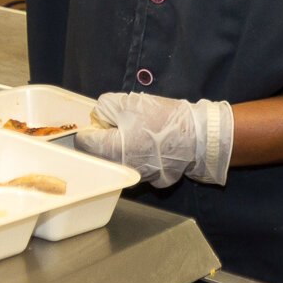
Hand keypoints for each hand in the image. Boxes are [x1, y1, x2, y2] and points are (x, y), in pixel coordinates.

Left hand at [74, 91, 233, 186]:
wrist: (197, 136)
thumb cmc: (161, 118)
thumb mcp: (128, 102)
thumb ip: (105, 108)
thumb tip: (98, 117)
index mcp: (112, 150)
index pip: (84, 142)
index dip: (90, 126)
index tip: (102, 119)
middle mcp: (122, 169)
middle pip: (100, 154)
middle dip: (104, 137)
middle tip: (120, 122)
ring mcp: (139, 177)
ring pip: (119, 161)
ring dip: (121, 147)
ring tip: (138, 131)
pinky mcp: (155, 179)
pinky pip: (138, 166)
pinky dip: (139, 156)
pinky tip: (151, 144)